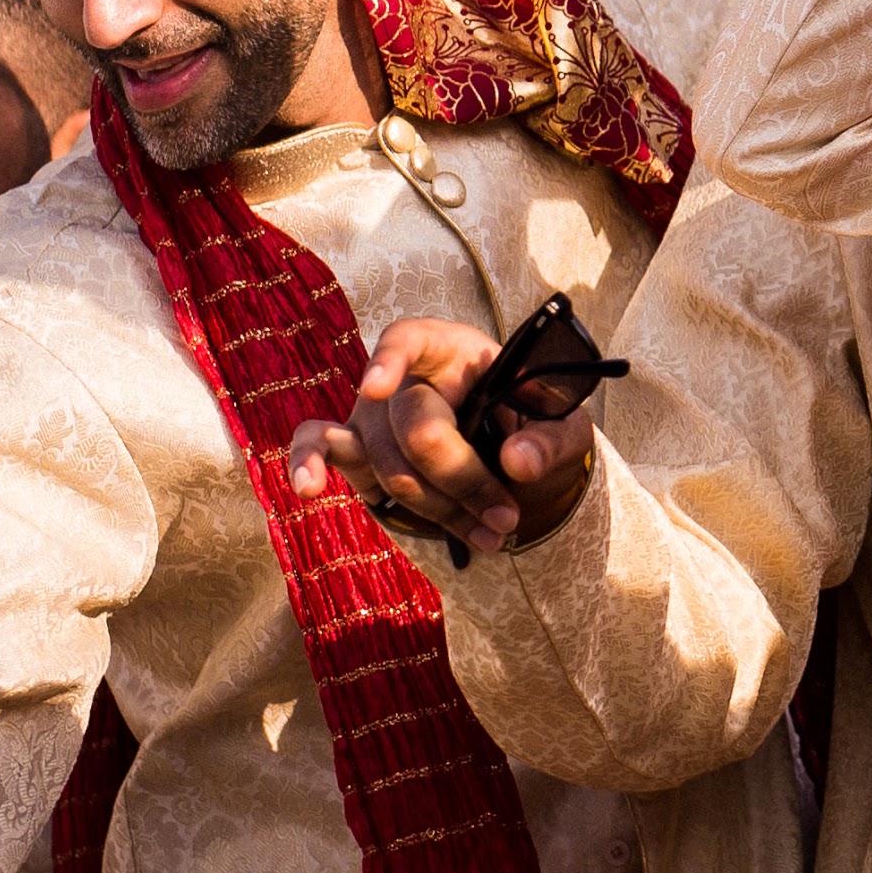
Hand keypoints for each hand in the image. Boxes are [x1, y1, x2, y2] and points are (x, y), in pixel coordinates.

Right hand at [284, 317, 595, 560]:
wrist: (515, 455)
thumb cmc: (534, 425)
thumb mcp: (563, 424)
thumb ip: (550, 439)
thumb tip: (518, 462)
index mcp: (452, 348)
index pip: (409, 338)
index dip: (391, 360)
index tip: (376, 387)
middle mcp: (403, 377)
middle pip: (412, 428)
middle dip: (461, 480)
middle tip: (507, 518)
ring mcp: (373, 413)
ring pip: (387, 465)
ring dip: (436, 508)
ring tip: (491, 534)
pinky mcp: (357, 448)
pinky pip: (316, 446)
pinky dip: (309, 464)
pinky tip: (308, 486)